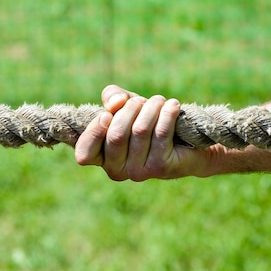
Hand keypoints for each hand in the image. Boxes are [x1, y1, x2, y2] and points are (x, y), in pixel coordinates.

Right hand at [75, 85, 221, 180]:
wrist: (186, 144)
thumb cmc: (147, 122)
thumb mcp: (125, 106)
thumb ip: (112, 97)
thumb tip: (116, 103)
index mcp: (101, 158)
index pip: (84, 154)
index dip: (94, 132)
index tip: (107, 114)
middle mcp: (117, 170)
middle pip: (116, 135)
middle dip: (130, 109)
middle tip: (141, 102)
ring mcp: (139, 172)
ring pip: (140, 131)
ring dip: (151, 107)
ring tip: (159, 101)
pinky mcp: (161, 167)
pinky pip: (161, 133)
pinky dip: (167, 113)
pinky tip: (173, 105)